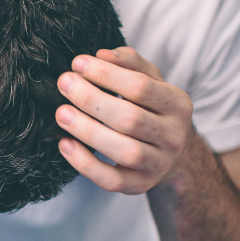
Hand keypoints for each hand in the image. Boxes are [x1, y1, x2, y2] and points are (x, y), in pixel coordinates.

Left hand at [55, 47, 194, 193]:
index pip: (141, 87)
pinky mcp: (141, 185)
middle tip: (64, 83)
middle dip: (92, 100)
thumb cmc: (153, 109)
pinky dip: (85, 164)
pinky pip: (112, 180)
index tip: (78, 63)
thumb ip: (129, 63)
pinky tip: (65, 143)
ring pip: (125, 152)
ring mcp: (159, 164)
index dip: (106, 74)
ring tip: (62, 113)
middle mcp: (173, 136)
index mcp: (177, 104)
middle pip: (131, 119)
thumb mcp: (151, 80)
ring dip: (88, 131)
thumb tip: (101, 55)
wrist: (173, 154)